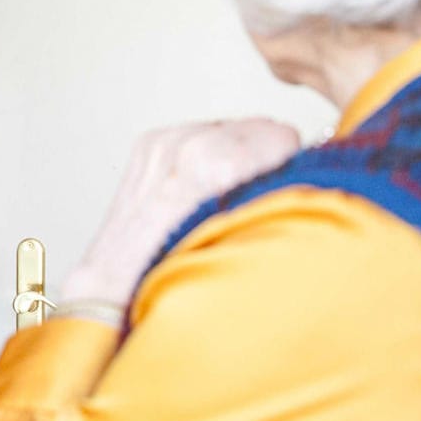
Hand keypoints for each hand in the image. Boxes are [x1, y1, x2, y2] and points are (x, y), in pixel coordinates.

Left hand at [60, 119, 301, 312]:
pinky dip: (206, 155)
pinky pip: (198, 133)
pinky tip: (199, 193)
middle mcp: (183, 147)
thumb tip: (306, 172)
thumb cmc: (175, 277)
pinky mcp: (147, 144)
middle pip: (255, 128)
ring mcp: (161, 143)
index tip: (285, 188)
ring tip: (224, 199)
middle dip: (264, 159)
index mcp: (212, 165)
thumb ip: (275, 196)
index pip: (279, 135)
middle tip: (256, 198)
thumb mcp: (243, 241)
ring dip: (235, 156)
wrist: (114, 292)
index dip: (289, 164)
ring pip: (226, 129)